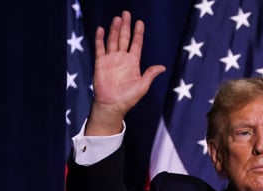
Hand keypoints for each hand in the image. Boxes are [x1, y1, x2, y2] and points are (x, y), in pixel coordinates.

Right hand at [86, 11, 164, 135]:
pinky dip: (100, 38)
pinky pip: (100, 48)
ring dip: (115, 29)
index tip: (140, 23)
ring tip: (117, 18)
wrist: (113, 104)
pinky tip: (101, 29)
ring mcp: (111, 59)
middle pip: (124, 38)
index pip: (136, 44)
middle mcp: (122, 58)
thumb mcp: (143, 86)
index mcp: (133, 62)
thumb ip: (150, 74)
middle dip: (126, 26)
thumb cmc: (129, 98)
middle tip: (126, 13)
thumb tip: (162, 67)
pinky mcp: (101, 62)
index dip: (138, 33)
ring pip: (113, 40)